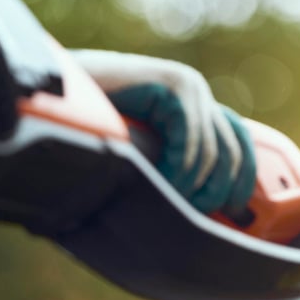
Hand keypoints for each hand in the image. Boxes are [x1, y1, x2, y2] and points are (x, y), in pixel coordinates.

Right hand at [70, 49, 255, 214]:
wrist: (56, 98)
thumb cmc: (90, 132)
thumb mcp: (142, 152)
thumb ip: (171, 165)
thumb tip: (203, 208)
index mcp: (193, 105)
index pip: (239, 141)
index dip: (244, 177)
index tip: (236, 209)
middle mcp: (196, 92)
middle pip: (231, 151)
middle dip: (217, 190)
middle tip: (193, 213)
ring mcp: (187, 86)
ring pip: (210, 154)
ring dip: (187, 186)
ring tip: (164, 200)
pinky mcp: (172, 87)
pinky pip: (189, 143)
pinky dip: (176, 171)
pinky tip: (158, 181)